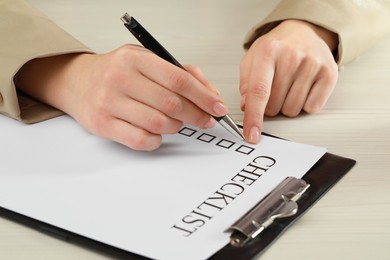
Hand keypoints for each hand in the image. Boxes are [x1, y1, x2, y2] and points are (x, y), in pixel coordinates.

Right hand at [16, 44, 226, 150]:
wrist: (76, 81)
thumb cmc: (116, 71)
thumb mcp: (146, 60)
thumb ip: (180, 72)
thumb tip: (209, 92)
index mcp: (136, 59)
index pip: (179, 79)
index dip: (204, 96)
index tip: (218, 107)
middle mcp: (121, 78)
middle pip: (172, 104)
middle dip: (197, 115)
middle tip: (206, 119)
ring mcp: (110, 103)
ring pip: (159, 123)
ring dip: (176, 126)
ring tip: (177, 122)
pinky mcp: (103, 125)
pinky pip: (141, 140)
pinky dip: (157, 140)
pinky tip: (157, 132)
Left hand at [240, 19, 338, 142]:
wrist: (303, 32)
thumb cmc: (275, 49)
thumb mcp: (252, 60)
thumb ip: (245, 84)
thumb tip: (246, 107)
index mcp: (268, 52)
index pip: (258, 91)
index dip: (253, 117)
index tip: (251, 135)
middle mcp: (291, 56)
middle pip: (274, 106)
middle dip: (269, 106)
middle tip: (274, 89)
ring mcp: (313, 64)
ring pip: (293, 110)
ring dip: (286, 105)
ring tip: (288, 86)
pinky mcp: (330, 73)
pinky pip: (312, 108)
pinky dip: (305, 104)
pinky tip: (303, 87)